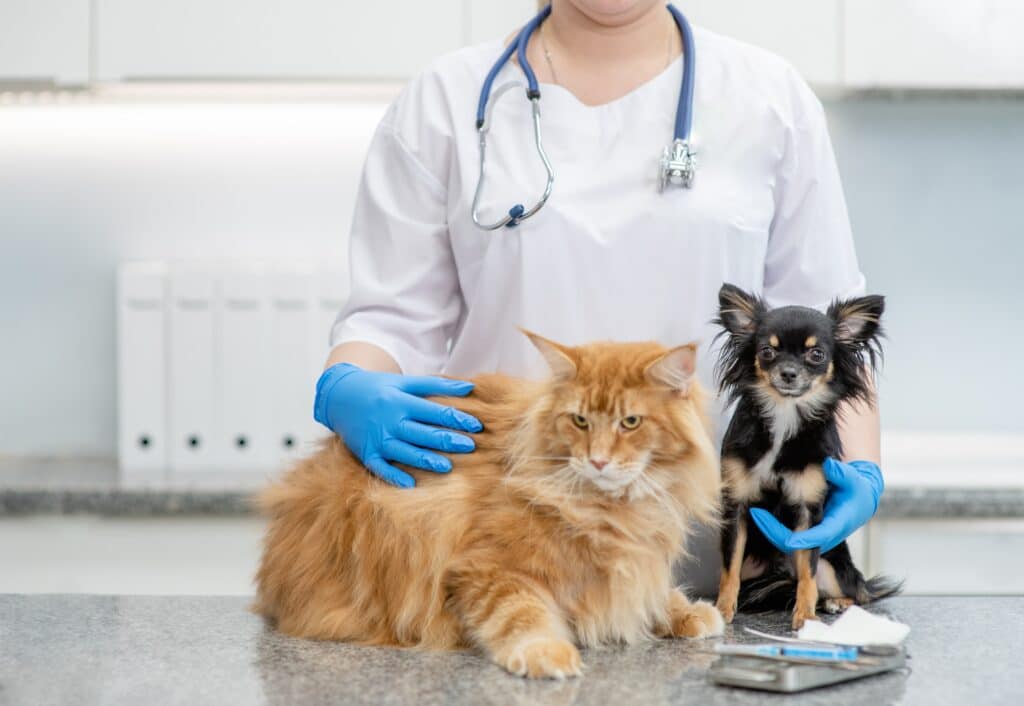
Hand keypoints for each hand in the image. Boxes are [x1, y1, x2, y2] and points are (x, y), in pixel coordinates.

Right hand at [314, 363, 482, 487]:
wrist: (339, 395)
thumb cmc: (379, 388)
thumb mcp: (404, 382)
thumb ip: (436, 385)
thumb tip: (469, 387)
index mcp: (401, 401)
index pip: (434, 412)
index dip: (457, 418)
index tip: (476, 425)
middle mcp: (389, 421)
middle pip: (423, 433)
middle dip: (447, 440)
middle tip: (470, 446)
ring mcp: (377, 438)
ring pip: (405, 452)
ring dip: (426, 460)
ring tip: (447, 467)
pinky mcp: (366, 452)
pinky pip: (381, 468)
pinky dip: (394, 476)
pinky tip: (411, 484)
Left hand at [749, 458, 882, 552]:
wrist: (859, 498)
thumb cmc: (856, 489)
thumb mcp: (853, 479)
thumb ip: (842, 473)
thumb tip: (829, 466)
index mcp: (835, 526)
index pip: (812, 539)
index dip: (794, 538)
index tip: (776, 528)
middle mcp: (822, 537)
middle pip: (792, 545)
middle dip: (772, 531)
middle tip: (755, 513)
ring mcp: (813, 537)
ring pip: (786, 542)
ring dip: (769, 530)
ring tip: (753, 512)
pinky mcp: (806, 532)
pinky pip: (786, 535)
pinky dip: (772, 526)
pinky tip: (759, 512)